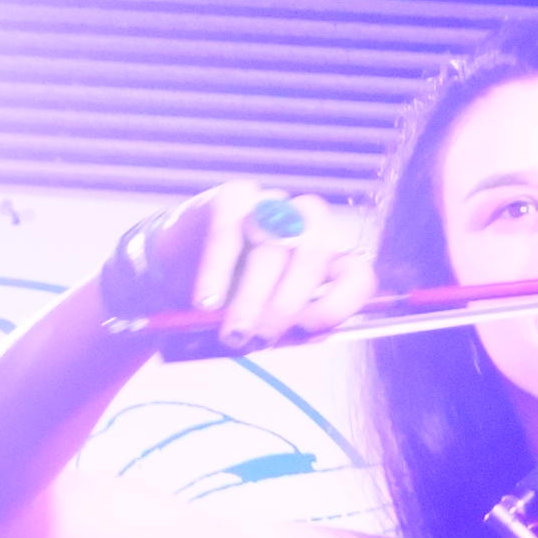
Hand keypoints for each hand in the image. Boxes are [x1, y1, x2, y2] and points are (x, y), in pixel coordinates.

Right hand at [120, 184, 375, 350]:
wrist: (181, 265)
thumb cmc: (235, 295)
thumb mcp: (266, 316)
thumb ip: (285, 325)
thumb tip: (294, 340)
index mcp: (329, 258)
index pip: (356, 274)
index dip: (338, 303)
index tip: (306, 328)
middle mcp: (308, 227)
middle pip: (313, 255)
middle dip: (285, 303)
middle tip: (258, 338)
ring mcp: (273, 206)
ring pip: (273, 243)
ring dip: (253, 294)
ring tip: (233, 330)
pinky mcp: (233, 197)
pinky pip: (229, 227)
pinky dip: (217, 268)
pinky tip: (207, 301)